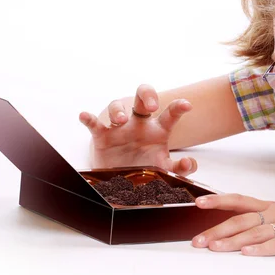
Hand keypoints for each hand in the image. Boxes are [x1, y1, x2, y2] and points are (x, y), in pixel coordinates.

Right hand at [79, 84, 196, 175]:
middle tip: (151, 106)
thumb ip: (179, 168)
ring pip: (118, 107)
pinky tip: (84, 115)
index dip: (178, 107)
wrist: (123, 179)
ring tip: (120, 121)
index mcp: (158, 130)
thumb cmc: (147, 167)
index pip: (170, 114)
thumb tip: (190, 163)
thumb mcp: (164, 169)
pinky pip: (94, 124)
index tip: (186, 105)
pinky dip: (88, 119)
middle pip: (143, 98)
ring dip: (118, 110)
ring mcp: (120, 128)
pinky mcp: (102, 136)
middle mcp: (139, 124)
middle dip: (147, 95)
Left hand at [192, 194, 274, 255]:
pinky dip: (261, 249)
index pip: (239, 201)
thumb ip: (266, 219)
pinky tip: (248, 253)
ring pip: (254, 232)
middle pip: (241, 220)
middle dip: (217, 230)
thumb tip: (241, 229)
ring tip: (214, 248)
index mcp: (272, 206)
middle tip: (197, 241)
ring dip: (232, 241)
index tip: (198, 202)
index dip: (218, 200)